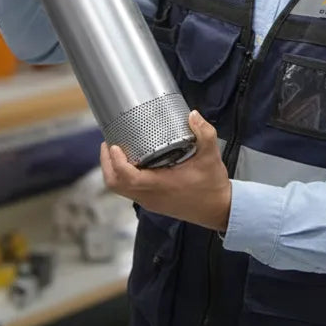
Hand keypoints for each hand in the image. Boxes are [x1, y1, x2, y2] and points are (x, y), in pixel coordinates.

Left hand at [99, 110, 231, 231]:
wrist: (218, 209)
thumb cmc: (213, 185)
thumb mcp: (211, 156)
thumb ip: (204, 133)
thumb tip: (193, 115)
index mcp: (161, 185)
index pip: (128, 178)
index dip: (116, 163)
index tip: (113, 146)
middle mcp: (151, 196)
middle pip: (115, 185)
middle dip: (107, 164)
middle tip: (108, 144)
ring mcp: (149, 201)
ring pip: (120, 189)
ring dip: (113, 170)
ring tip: (116, 150)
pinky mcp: (152, 202)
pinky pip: (129, 190)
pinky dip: (123, 176)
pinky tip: (131, 162)